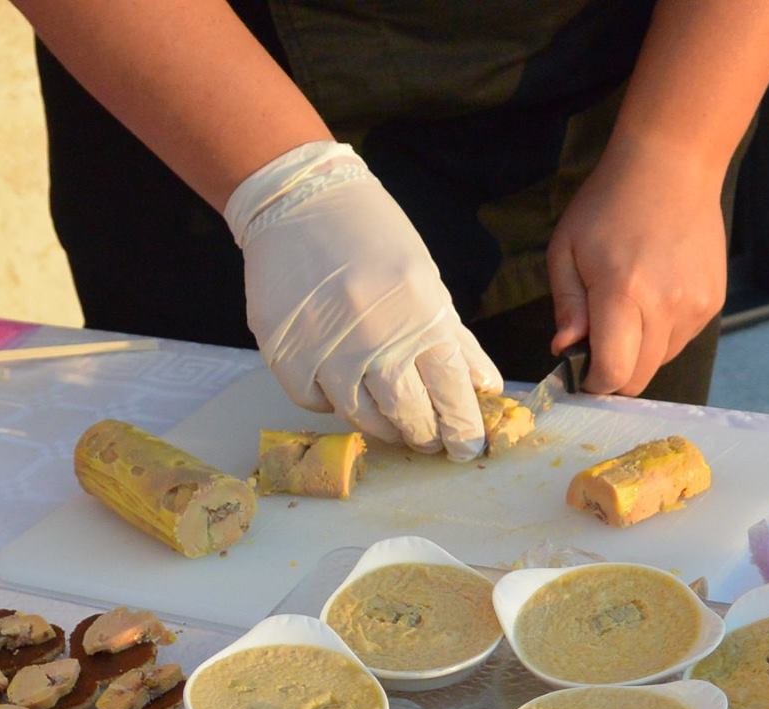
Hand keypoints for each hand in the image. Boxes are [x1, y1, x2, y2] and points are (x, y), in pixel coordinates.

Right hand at [225, 142, 499, 460]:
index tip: (467, 447)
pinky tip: (342, 384)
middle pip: (408, 414)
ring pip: (361, 418)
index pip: (450, 390)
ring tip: (394, 421)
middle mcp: (374, 336)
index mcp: (420, 312)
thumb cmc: (372, 237)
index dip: (463, 427)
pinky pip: (315, 403)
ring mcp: (325, 348)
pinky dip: (332, 402)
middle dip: (425, 434)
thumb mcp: (426, 280)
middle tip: (430, 439)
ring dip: (384, 427)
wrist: (299, 201)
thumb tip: (483, 389)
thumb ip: (453, 338)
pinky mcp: (286, 354)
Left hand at [547, 138, 728, 396]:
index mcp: (624, 293)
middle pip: (639, 378)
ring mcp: (696, 306)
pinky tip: (652, 297)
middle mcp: (666, 306)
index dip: (593, 383)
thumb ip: (567, 306)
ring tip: (628, 310)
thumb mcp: (566, 250)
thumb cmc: (609, 204)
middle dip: (614, 374)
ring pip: (660, 362)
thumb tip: (566, 350)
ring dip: (638, 353)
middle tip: (597, 346)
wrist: (672, 167)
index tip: (580, 372)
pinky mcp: (713, 302)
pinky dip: (661, 335)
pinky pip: (680, 341)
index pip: (614, 373)